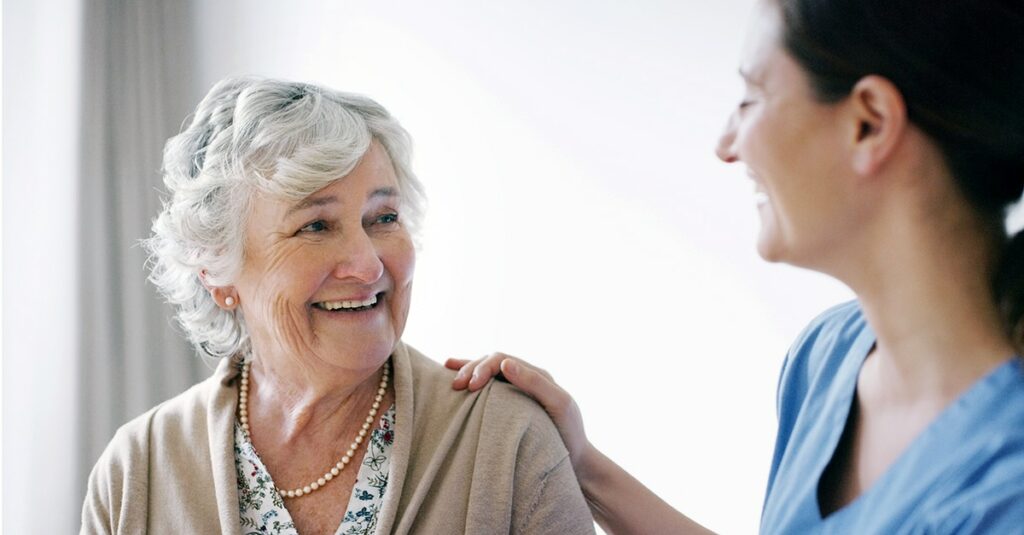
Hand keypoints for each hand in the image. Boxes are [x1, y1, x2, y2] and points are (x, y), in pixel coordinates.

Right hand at [445, 353, 591, 474]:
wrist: (575, 460)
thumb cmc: (569, 433)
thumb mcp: (559, 403)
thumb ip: (534, 382)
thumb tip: (505, 363)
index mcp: (536, 374)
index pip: (501, 360)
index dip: (482, 367)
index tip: (470, 386)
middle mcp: (524, 379)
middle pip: (490, 364)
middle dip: (471, 370)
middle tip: (456, 386)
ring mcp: (516, 393)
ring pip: (486, 374)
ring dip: (467, 373)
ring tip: (450, 380)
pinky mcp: (509, 408)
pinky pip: (487, 390)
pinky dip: (471, 381)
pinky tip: (453, 378)